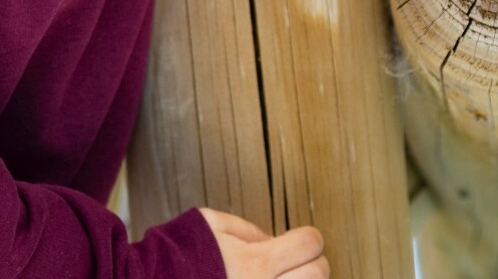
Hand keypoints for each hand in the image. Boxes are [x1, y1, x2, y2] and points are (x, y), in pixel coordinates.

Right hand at [198, 208, 328, 277]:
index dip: (306, 238)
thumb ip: (248, 229)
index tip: (297, 241)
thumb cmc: (177, 257)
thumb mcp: (210, 225)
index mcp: (255, 263)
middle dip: (311, 263)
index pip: (310, 243)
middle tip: (292, 263)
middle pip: (320, 274)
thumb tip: (272, 240)